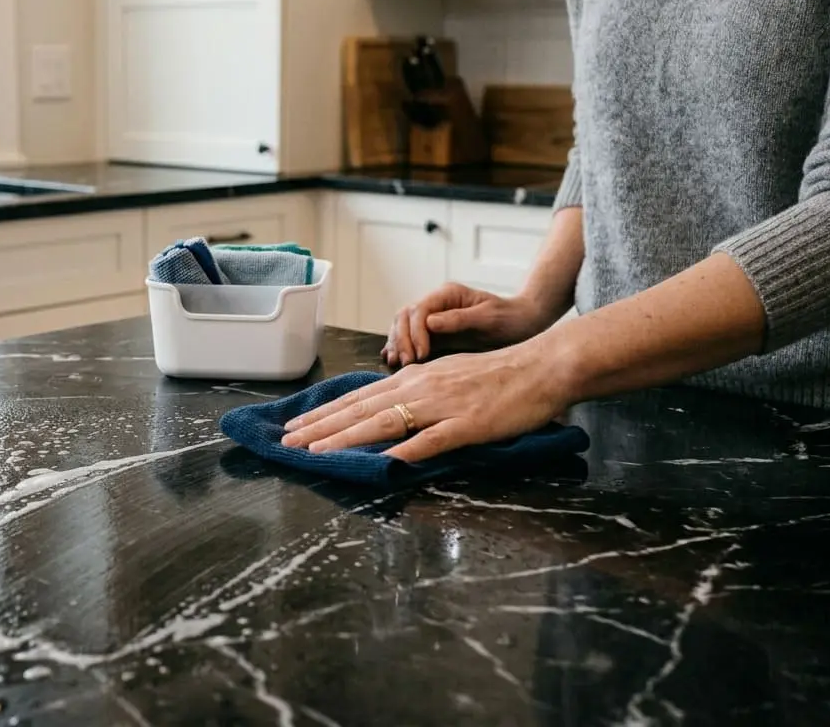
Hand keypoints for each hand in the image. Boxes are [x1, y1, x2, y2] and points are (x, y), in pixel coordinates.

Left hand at [282, 340, 572, 462]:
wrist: (542, 366)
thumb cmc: (498, 375)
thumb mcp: (447, 378)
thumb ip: (417, 394)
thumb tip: (389, 409)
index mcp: (415, 378)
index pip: (359, 398)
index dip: (325, 414)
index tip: (295, 426)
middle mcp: (420, 388)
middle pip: (360, 409)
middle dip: (320, 427)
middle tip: (287, 442)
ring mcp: (442, 407)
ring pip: (384, 423)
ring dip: (346, 439)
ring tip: (317, 452)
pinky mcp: (467, 425)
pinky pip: (432, 439)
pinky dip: (407, 451)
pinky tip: (385, 463)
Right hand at [381, 283, 554, 367]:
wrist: (523, 324)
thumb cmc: (511, 318)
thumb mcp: (489, 318)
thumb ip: (459, 319)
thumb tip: (429, 323)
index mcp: (448, 294)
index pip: (419, 310)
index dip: (414, 332)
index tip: (420, 354)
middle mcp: (437, 304)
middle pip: (405, 317)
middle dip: (402, 340)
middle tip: (406, 363)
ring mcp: (434, 318)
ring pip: (403, 327)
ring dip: (398, 344)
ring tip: (396, 364)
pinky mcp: (435, 334)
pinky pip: (411, 338)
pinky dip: (401, 348)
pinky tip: (394, 359)